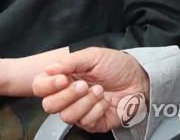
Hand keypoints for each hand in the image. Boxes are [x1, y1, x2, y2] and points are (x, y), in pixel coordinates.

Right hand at [33, 47, 149, 133]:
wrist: (138, 78)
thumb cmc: (115, 64)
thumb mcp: (93, 56)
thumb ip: (70, 61)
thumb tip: (49, 68)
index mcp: (63, 77)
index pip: (40, 86)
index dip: (47, 85)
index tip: (62, 78)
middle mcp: (68, 95)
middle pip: (49, 106)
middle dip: (66, 95)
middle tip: (83, 85)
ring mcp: (80, 110)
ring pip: (66, 116)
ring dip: (85, 102)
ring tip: (99, 90)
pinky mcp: (94, 123)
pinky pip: (86, 123)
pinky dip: (97, 110)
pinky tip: (105, 100)